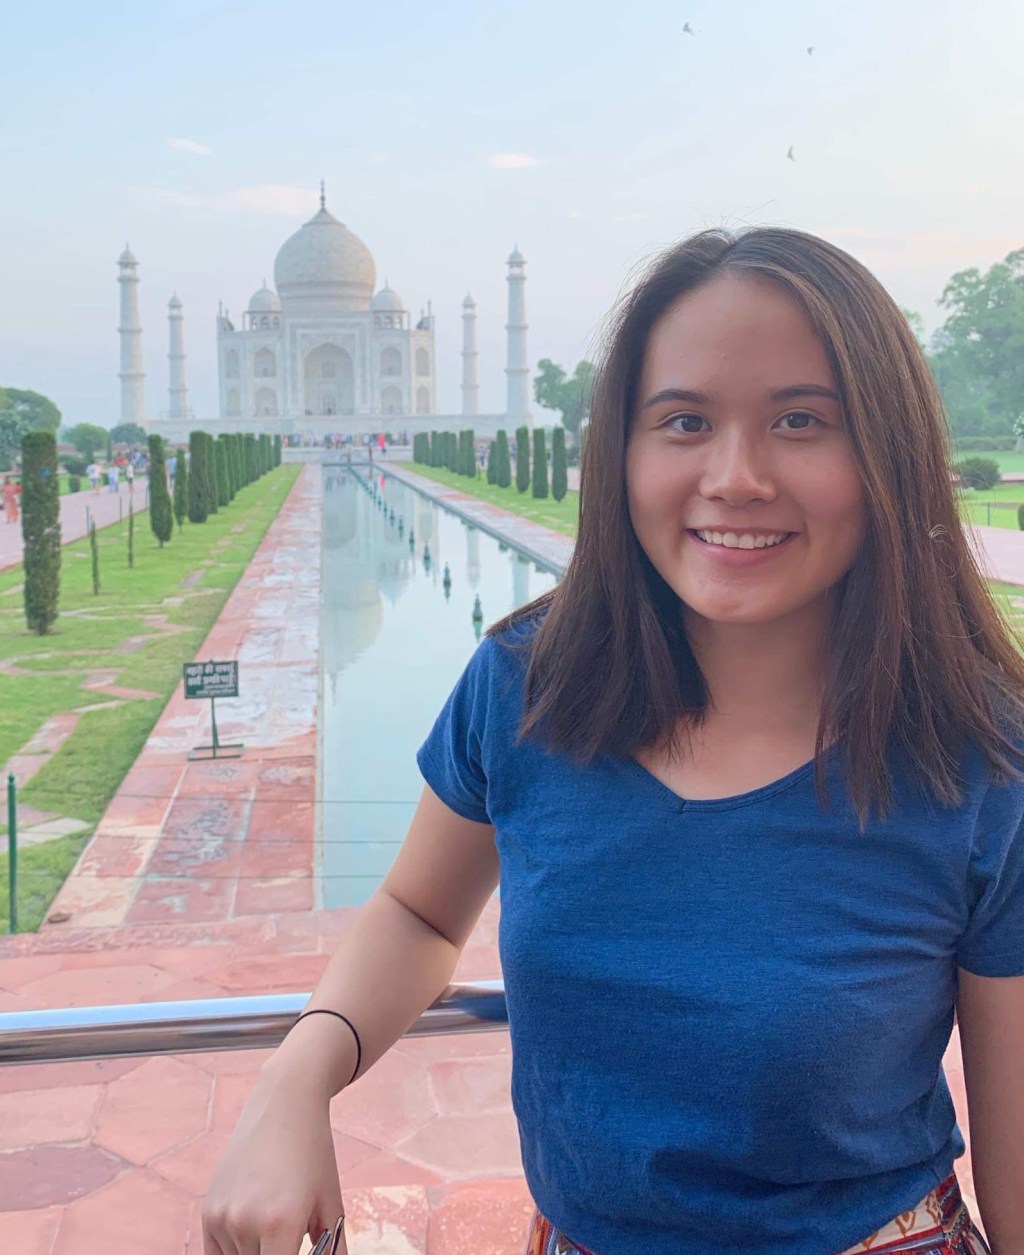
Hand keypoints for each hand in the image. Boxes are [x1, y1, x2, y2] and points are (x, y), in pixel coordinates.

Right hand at [202, 1068, 348, 1254]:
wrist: (284, 1104)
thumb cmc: (313, 1153)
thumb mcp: (331, 1203)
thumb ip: (332, 1249)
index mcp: (281, 1224)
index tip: (297, 1249)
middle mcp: (245, 1223)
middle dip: (279, 1253)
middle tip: (291, 1233)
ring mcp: (222, 1218)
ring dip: (258, 1253)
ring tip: (277, 1219)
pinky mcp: (208, 1212)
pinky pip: (218, 1254)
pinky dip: (237, 1251)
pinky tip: (256, 1226)